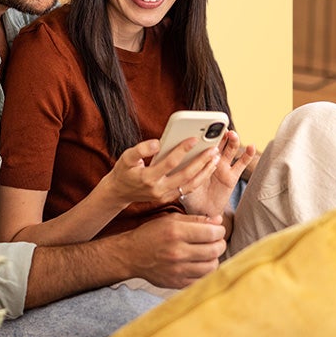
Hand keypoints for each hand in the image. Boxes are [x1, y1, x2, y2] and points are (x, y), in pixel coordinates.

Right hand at [97, 139, 218, 207]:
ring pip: (190, 185)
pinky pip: (188, 189)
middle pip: (185, 175)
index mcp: (147, 178)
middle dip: (201, 161)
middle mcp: (158, 189)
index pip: (170, 163)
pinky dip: (199, 179)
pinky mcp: (169, 198)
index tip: (194, 138)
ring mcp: (165, 196)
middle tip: (213, 149)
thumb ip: (140, 149)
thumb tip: (157, 142)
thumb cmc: (124, 171)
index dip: (182, 150)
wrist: (120, 193)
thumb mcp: (126, 158)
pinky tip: (207, 168)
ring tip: (215, 158)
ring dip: (205, 172)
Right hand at [119, 213, 226, 288]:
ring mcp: (178, 270)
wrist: (131, 255)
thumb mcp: (170, 220)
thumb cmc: (151, 234)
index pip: (212, 233)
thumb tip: (219, 221)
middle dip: (220, 243)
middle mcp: (178, 252)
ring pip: (212, 266)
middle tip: (215, 241)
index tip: (217, 230)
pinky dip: (205, 271)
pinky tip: (199, 264)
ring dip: (214, 258)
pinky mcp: (177, 283)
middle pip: (215, 250)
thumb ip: (196, 220)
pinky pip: (202, 279)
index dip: (219, 230)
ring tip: (207, 253)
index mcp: (176, 232)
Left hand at [180, 131, 256, 217]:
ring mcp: (223, 167)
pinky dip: (248, 155)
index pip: (202, 143)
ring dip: (233, 141)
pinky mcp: (232, 176)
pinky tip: (252, 147)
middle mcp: (212, 160)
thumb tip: (170, 158)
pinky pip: (241, 164)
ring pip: (230, 150)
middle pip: (218, 143)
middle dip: (219, 134)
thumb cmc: (188, 195)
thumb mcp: (181, 180)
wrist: (201, 211)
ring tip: (232, 134)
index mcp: (199, 158)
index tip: (202, 127)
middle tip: (220, 128)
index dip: (203, 135)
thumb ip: (180, 169)